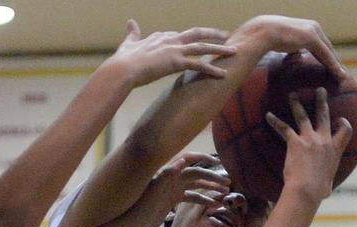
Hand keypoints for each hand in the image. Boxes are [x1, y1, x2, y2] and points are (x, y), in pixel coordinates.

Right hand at [109, 20, 238, 85]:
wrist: (122, 69)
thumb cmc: (123, 60)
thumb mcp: (128, 43)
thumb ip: (132, 33)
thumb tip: (130, 21)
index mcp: (159, 37)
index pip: (177, 35)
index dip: (187, 38)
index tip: (196, 40)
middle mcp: (170, 39)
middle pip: (196, 33)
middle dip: (212, 34)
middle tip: (226, 35)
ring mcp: (175, 50)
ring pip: (203, 47)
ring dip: (220, 49)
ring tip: (233, 51)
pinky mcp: (177, 62)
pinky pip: (199, 65)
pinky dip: (212, 69)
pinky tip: (223, 74)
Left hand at [138, 152, 231, 226]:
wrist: (132, 224)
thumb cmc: (140, 207)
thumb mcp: (153, 191)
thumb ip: (167, 175)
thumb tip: (183, 160)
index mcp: (167, 172)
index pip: (187, 159)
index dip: (202, 158)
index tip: (217, 162)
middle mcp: (171, 177)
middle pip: (196, 173)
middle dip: (212, 176)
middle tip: (229, 182)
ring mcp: (172, 188)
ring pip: (196, 185)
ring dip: (210, 187)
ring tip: (225, 192)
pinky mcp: (173, 200)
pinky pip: (191, 197)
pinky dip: (202, 199)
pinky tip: (214, 204)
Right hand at [243, 15, 345, 78]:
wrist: (261, 31)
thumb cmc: (264, 37)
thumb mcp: (281, 41)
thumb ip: (290, 46)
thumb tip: (293, 53)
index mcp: (305, 28)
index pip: (319, 44)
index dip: (325, 55)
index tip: (329, 65)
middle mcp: (313, 27)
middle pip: (326, 47)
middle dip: (333, 60)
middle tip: (339, 72)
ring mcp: (313, 32)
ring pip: (328, 51)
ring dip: (335, 64)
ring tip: (341, 75)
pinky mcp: (312, 38)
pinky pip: (325, 54)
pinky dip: (332, 64)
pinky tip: (337, 73)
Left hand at [266, 88, 352, 204]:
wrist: (307, 188)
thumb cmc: (318, 190)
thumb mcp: (329, 182)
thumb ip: (327, 179)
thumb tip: (325, 190)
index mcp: (336, 149)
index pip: (345, 129)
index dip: (343, 123)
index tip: (339, 120)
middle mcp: (324, 140)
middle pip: (324, 116)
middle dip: (321, 101)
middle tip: (319, 90)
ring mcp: (310, 139)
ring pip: (303, 116)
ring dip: (297, 104)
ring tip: (292, 94)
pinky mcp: (295, 142)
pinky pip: (284, 128)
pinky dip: (275, 121)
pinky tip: (268, 115)